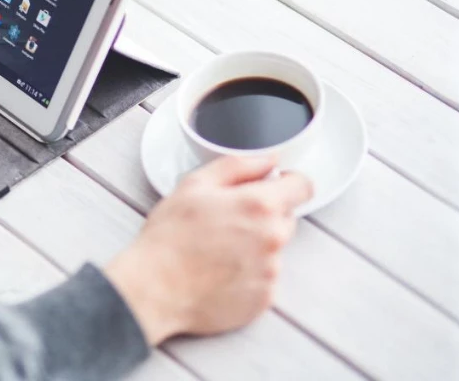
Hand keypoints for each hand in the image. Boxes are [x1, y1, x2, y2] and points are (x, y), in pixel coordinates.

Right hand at [104, 156, 312, 344]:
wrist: (155, 290)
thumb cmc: (170, 238)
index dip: (287, 183)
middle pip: (286, 218)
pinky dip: (247, 275)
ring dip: (255, 247)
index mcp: (260, 205)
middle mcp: (273, 239)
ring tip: (217, 252)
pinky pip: (264, 279)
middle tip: (227, 222)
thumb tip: (267, 160)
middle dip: (264, 216)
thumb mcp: (195, 185)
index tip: (274, 186)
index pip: (303, 186)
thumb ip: (238, 166)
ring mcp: (271, 272)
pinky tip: (219, 273)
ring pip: (273, 250)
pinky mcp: (263, 298)